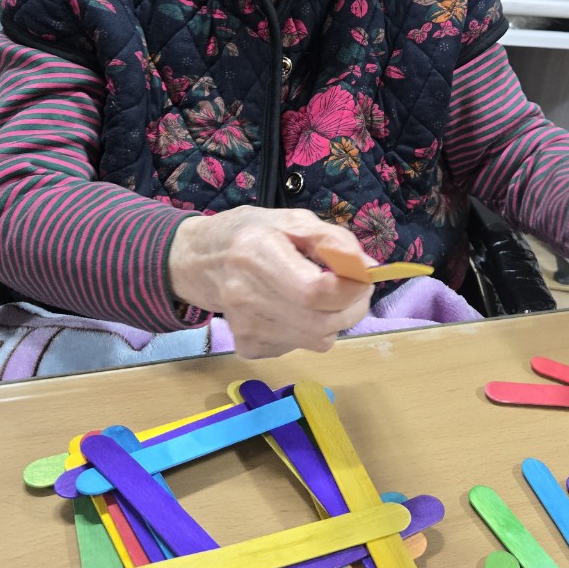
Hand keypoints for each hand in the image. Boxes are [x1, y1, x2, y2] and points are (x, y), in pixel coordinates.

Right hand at [168, 207, 374, 358]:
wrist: (200, 262)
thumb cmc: (249, 234)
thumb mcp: (291, 220)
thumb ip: (333, 240)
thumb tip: (368, 268)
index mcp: (257, 255)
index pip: (315, 292)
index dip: (350, 288)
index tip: (363, 275)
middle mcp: (247, 297)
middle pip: (322, 323)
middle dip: (353, 306)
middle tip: (355, 287)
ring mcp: (246, 328)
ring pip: (318, 340)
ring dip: (333, 318)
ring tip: (318, 293)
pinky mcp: (248, 348)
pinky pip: (300, 346)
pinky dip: (309, 329)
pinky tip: (292, 308)